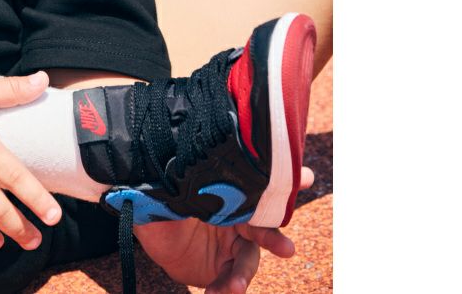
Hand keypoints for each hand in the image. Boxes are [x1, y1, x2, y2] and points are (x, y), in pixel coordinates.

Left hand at [132, 167, 314, 293]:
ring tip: (235, 288)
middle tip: (287, 250)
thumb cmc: (161, 201)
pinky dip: (226, 289)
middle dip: (274, 238)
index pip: (254, 187)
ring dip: (243, 275)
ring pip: (246, 260)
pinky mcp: (224, 269)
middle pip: (261, 226)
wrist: (153, 232)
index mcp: (227, 191)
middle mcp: (236, 217)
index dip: (280, 185)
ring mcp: (233, 245)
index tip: (308, 179)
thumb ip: (176, 187)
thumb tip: (182, 181)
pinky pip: (230, 281)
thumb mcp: (165, 193)